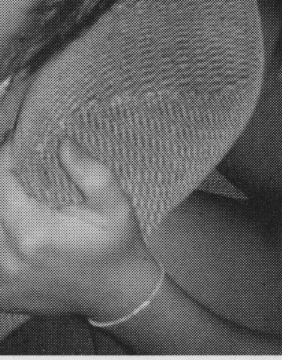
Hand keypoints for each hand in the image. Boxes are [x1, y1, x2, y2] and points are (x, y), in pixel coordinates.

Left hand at [0, 139, 155, 317]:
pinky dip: (1, 232)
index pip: (1, 183)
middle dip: (2, 179)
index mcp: (35, 234)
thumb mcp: (115, 203)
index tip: (17, 139)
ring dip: (0, 204)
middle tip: (17, 162)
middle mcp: (8, 259)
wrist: (116, 293)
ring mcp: (0, 281)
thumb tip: (61, 141)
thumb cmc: (118, 244)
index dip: (6, 157)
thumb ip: (88, 170)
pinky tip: (16, 222)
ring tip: (17, 189)